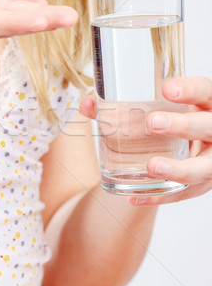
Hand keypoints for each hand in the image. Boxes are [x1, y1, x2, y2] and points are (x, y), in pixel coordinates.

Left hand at [79, 78, 211, 205]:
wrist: (187, 146)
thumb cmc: (169, 118)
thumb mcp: (157, 104)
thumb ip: (119, 102)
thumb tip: (87, 106)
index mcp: (207, 104)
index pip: (206, 91)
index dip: (190, 89)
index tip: (166, 89)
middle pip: (208, 127)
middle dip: (183, 125)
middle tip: (153, 123)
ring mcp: (211, 159)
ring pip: (204, 168)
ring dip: (178, 168)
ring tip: (151, 166)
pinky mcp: (203, 184)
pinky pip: (185, 194)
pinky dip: (160, 197)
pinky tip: (136, 197)